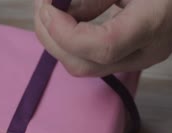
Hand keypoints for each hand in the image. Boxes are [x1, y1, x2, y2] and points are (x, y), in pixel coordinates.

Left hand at [34, 0, 171, 76]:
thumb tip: (54, 8)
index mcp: (154, 22)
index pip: (104, 47)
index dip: (66, 33)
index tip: (48, 9)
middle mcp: (147, 50)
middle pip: (85, 65)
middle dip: (52, 38)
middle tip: (40, 6)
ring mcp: (139, 57)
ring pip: (83, 65)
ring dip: (57, 39)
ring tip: (47, 7)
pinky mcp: (131, 55)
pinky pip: (91, 57)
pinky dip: (70, 39)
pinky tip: (63, 15)